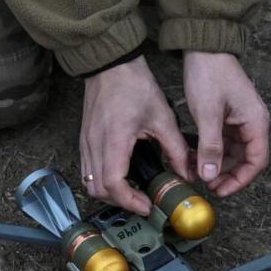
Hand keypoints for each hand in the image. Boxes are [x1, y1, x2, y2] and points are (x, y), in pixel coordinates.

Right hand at [80, 56, 189, 215]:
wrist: (112, 65)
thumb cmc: (134, 85)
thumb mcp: (162, 118)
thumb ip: (176, 149)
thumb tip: (186, 173)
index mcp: (114, 140)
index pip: (113, 184)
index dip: (130, 201)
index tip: (147, 205)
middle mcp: (94, 144)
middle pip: (98, 189)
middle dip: (121, 202)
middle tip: (143, 201)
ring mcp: (86, 142)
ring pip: (89, 182)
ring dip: (109, 193)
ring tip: (133, 192)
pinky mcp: (84, 139)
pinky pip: (87, 169)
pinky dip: (101, 180)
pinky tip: (121, 176)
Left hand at [183, 51, 269, 196]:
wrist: (204, 47)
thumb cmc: (210, 74)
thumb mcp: (208, 114)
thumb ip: (211, 147)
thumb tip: (210, 175)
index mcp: (256, 122)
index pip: (257, 161)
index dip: (241, 180)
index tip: (222, 190)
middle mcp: (253, 122)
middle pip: (246, 159)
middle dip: (227, 174)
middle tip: (208, 184)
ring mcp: (241, 119)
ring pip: (233, 152)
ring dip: (218, 164)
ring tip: (199, 172)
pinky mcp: (229, 116)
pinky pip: (224, 141)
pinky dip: (212, 151)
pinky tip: (196, 156)